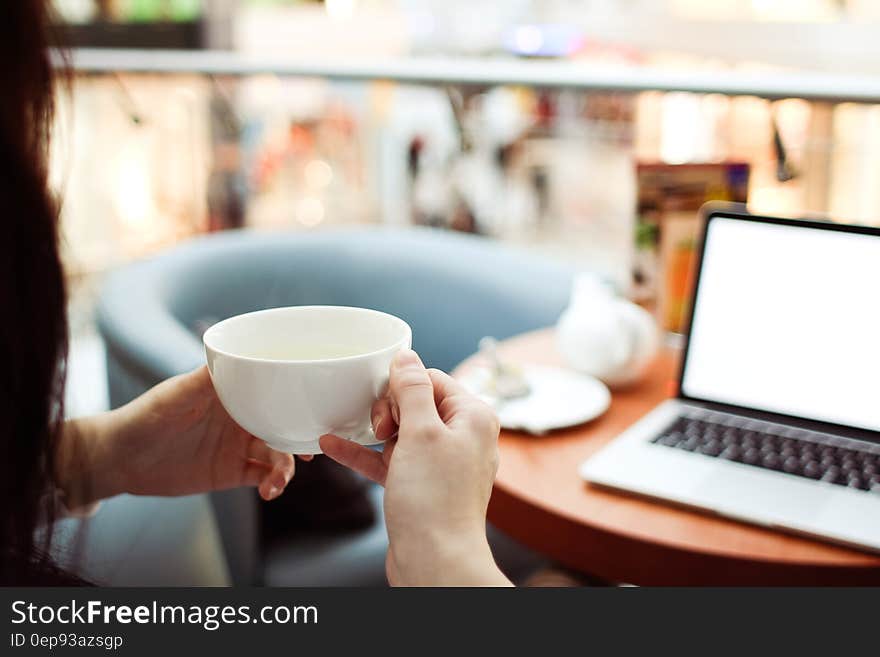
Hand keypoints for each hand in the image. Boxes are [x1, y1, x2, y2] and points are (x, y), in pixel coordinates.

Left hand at [58, 366, 299, 508]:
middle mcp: (242, 417)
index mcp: (235, 392)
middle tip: (314, 451)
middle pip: (284, 423)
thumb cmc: (145, 416)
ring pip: (278, 453)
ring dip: (287, 466)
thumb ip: (206, 378)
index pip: (274, 389)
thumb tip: (234, 356)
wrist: (120, 459)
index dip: (297, 397)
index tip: (315, 406)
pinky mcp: (232, 472)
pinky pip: (263, 477)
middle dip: (302, 436)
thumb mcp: (176, 394)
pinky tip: (269, 491)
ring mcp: (239, 445)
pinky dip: (272, 484)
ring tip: (278, 481)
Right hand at [320, 349, 510, 585]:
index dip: (403, 386)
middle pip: (416, 403)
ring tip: (351, 429)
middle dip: (388, 410)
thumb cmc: (435, 501)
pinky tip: (332, 445)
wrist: (435, 562)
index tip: (383, 399)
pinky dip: (365, 454)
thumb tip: (406, 357)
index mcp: (473, 418)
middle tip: (380, 428)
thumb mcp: (421, 432)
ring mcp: (440, 464)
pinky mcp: (420, 486)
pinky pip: (389, 460)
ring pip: (401, 432)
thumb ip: (412, 390)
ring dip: (372, 431)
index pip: (434, 379)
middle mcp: (461, 438)